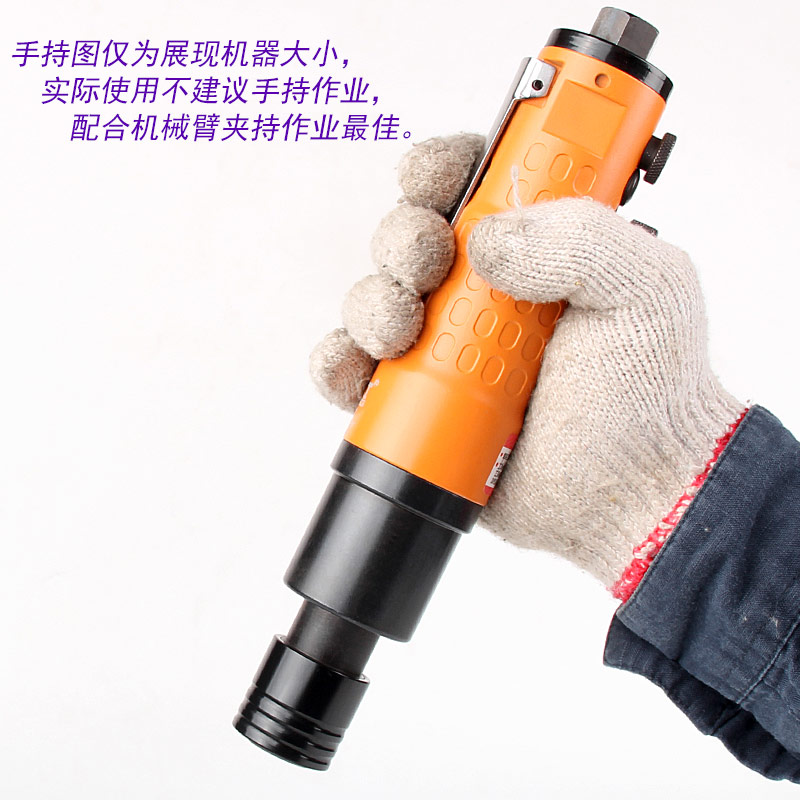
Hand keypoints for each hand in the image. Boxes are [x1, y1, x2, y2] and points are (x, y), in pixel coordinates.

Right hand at [310, 134, 744, 596]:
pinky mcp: (420, 402)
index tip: (432, 181)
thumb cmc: (649, 389)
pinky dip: (339, 365)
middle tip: (428, 266)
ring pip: (374, 299)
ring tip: (403, 334)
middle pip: (409, 235)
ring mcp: (446, 348)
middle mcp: (483, 292)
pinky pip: (355, 374)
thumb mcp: (648, 287)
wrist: (630, 488)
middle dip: (403, 240)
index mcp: (537, 248)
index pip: (473, 183)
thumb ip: (582, 236)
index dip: (441, 169)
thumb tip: (488, 240)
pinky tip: (358, 369)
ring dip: (373, 304)